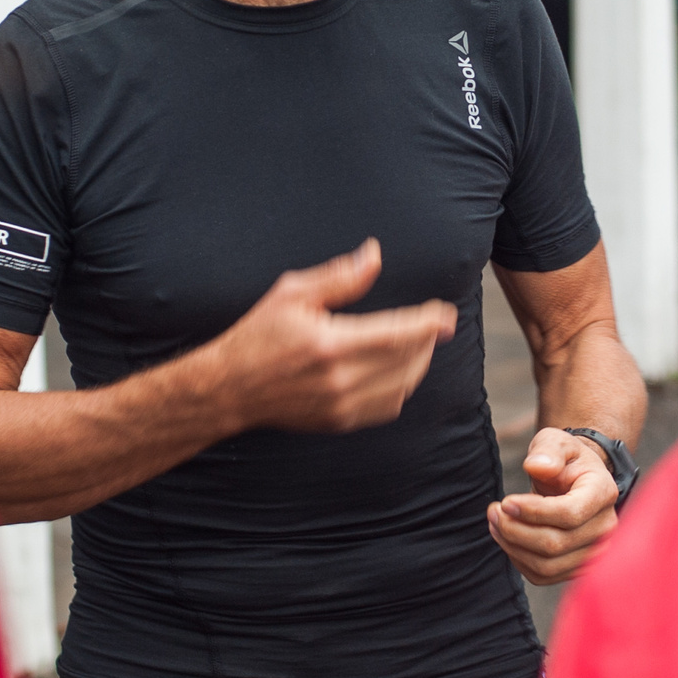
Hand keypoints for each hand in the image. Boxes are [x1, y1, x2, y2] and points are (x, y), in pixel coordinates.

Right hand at [207, 240, 453, 433]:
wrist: (231, 388)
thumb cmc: (259, 335)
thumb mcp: (292, 294)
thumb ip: (338, 277)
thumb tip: (374, 255)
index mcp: (329, 344)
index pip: (396, 334)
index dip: (427, 323)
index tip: (446, 314)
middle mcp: (339, 379)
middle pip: (406, 361)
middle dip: (428, 340)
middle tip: (435, 324)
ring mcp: (341, 405)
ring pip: (402, 386)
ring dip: (419, 363)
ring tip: (421, 344)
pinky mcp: (339, 421)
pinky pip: (387, 407)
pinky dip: (402, 387)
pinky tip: (400, 369)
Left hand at [488, 427, 620, 585]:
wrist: (576, 480)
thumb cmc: (565, 460)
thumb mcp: (556, 442)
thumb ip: (548, 451)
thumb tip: (538, 466)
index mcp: (603, 492)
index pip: (569, 514)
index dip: (533, 512)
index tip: (505, 501)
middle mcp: (606, 527)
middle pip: (555, 544)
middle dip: (515, 530)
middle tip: (494, 511)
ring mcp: (595, 551)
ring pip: (547, 565)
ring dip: (513, 547)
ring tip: (496, 523)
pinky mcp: (579, 567)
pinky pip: (544, 575)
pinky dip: (519, 560)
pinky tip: (508, 538)